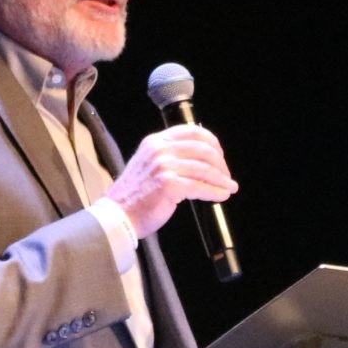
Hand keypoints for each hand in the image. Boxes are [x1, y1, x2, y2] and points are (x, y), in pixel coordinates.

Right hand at [106, 124, 236, 238]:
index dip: (212, 141)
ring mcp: (164, 167)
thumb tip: (198, 160)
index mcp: (155, 141)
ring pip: (204, 169)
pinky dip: (215, 192)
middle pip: (202, 149)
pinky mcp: (169, 185)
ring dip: (221, 179)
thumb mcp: (147, 164)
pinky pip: (200, 187)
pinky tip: (221, 195)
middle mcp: (160, 150)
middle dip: (220, 162)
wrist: (117, 215)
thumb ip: (168, 156)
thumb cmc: (133, 195)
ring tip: (229, 186)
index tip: (219, 154)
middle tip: (226, 174)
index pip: (192, 131)